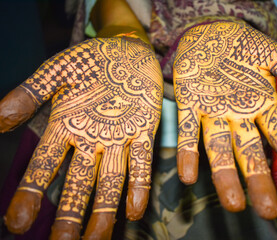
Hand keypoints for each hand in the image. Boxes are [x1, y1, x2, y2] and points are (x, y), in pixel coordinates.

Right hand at [0, 36, 162, 238]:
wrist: (126, 49)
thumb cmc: (89, 61)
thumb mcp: (55, 73)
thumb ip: (29, 94)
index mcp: (65, 126)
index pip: (44, 165)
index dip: (30, 192)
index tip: (16, 222)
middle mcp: (91, 140)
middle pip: (77, 183)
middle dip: (68, 214)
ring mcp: (119, 138)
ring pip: (110, 181)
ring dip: (103, 211)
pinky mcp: (144, 132)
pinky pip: (141, 162)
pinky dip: (138, 185)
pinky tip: (134, 211)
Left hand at [173, 21, 276, 218]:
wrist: (209, 31)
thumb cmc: (244, 46)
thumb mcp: (275, 56)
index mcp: (262, 105)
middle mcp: (238, 116)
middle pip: (250, 152)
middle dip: (258, 179)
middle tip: (267, 209)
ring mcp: (212, 113)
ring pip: (218, 149)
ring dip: (225, 176)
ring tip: (234, 204)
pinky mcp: (188, 106)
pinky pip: (187, 133)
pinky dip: (188, 154)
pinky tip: (189, 176)